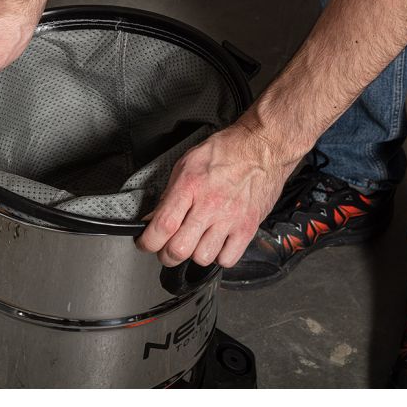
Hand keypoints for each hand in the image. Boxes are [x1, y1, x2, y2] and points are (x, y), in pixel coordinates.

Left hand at [136, 124, 294, 267]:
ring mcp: (230, 219)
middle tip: (167, 248)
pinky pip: (228, 259)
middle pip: (179, 249)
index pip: (162, 226)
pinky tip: (216, 243)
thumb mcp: (187, 164)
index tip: (144, 243)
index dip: (147, 242)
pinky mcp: (248, 227)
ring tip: (196, 241)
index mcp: (190, 186)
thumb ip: (169, 194)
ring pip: (202, 258)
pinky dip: (219, 256)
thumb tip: (152, 219)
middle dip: (167, 254)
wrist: (261, 147)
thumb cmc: (225, 152)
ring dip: (194, 254)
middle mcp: (210, 205)